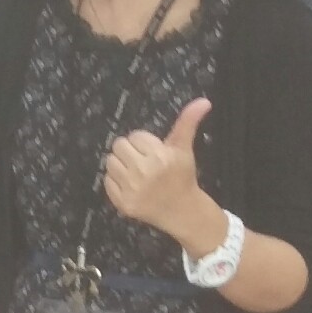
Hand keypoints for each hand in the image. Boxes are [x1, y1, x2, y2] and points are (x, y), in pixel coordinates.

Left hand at [103, 99, 221, 253]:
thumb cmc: (181, 176)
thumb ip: (188, 122)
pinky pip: (107, 181)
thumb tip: (204, 100)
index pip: (135, 136)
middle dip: (130, 151)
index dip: (144, 143)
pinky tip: (130, 185)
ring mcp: (132, 189)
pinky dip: (115, 182)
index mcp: (160, 157)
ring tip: (135, 172)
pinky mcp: (123, 203)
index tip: (154, 153)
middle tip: (142, 161)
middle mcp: (145, 172)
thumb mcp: (184, 149)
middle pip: (119, 146)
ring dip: (120, 165)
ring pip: (110, 162)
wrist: (182, 211)